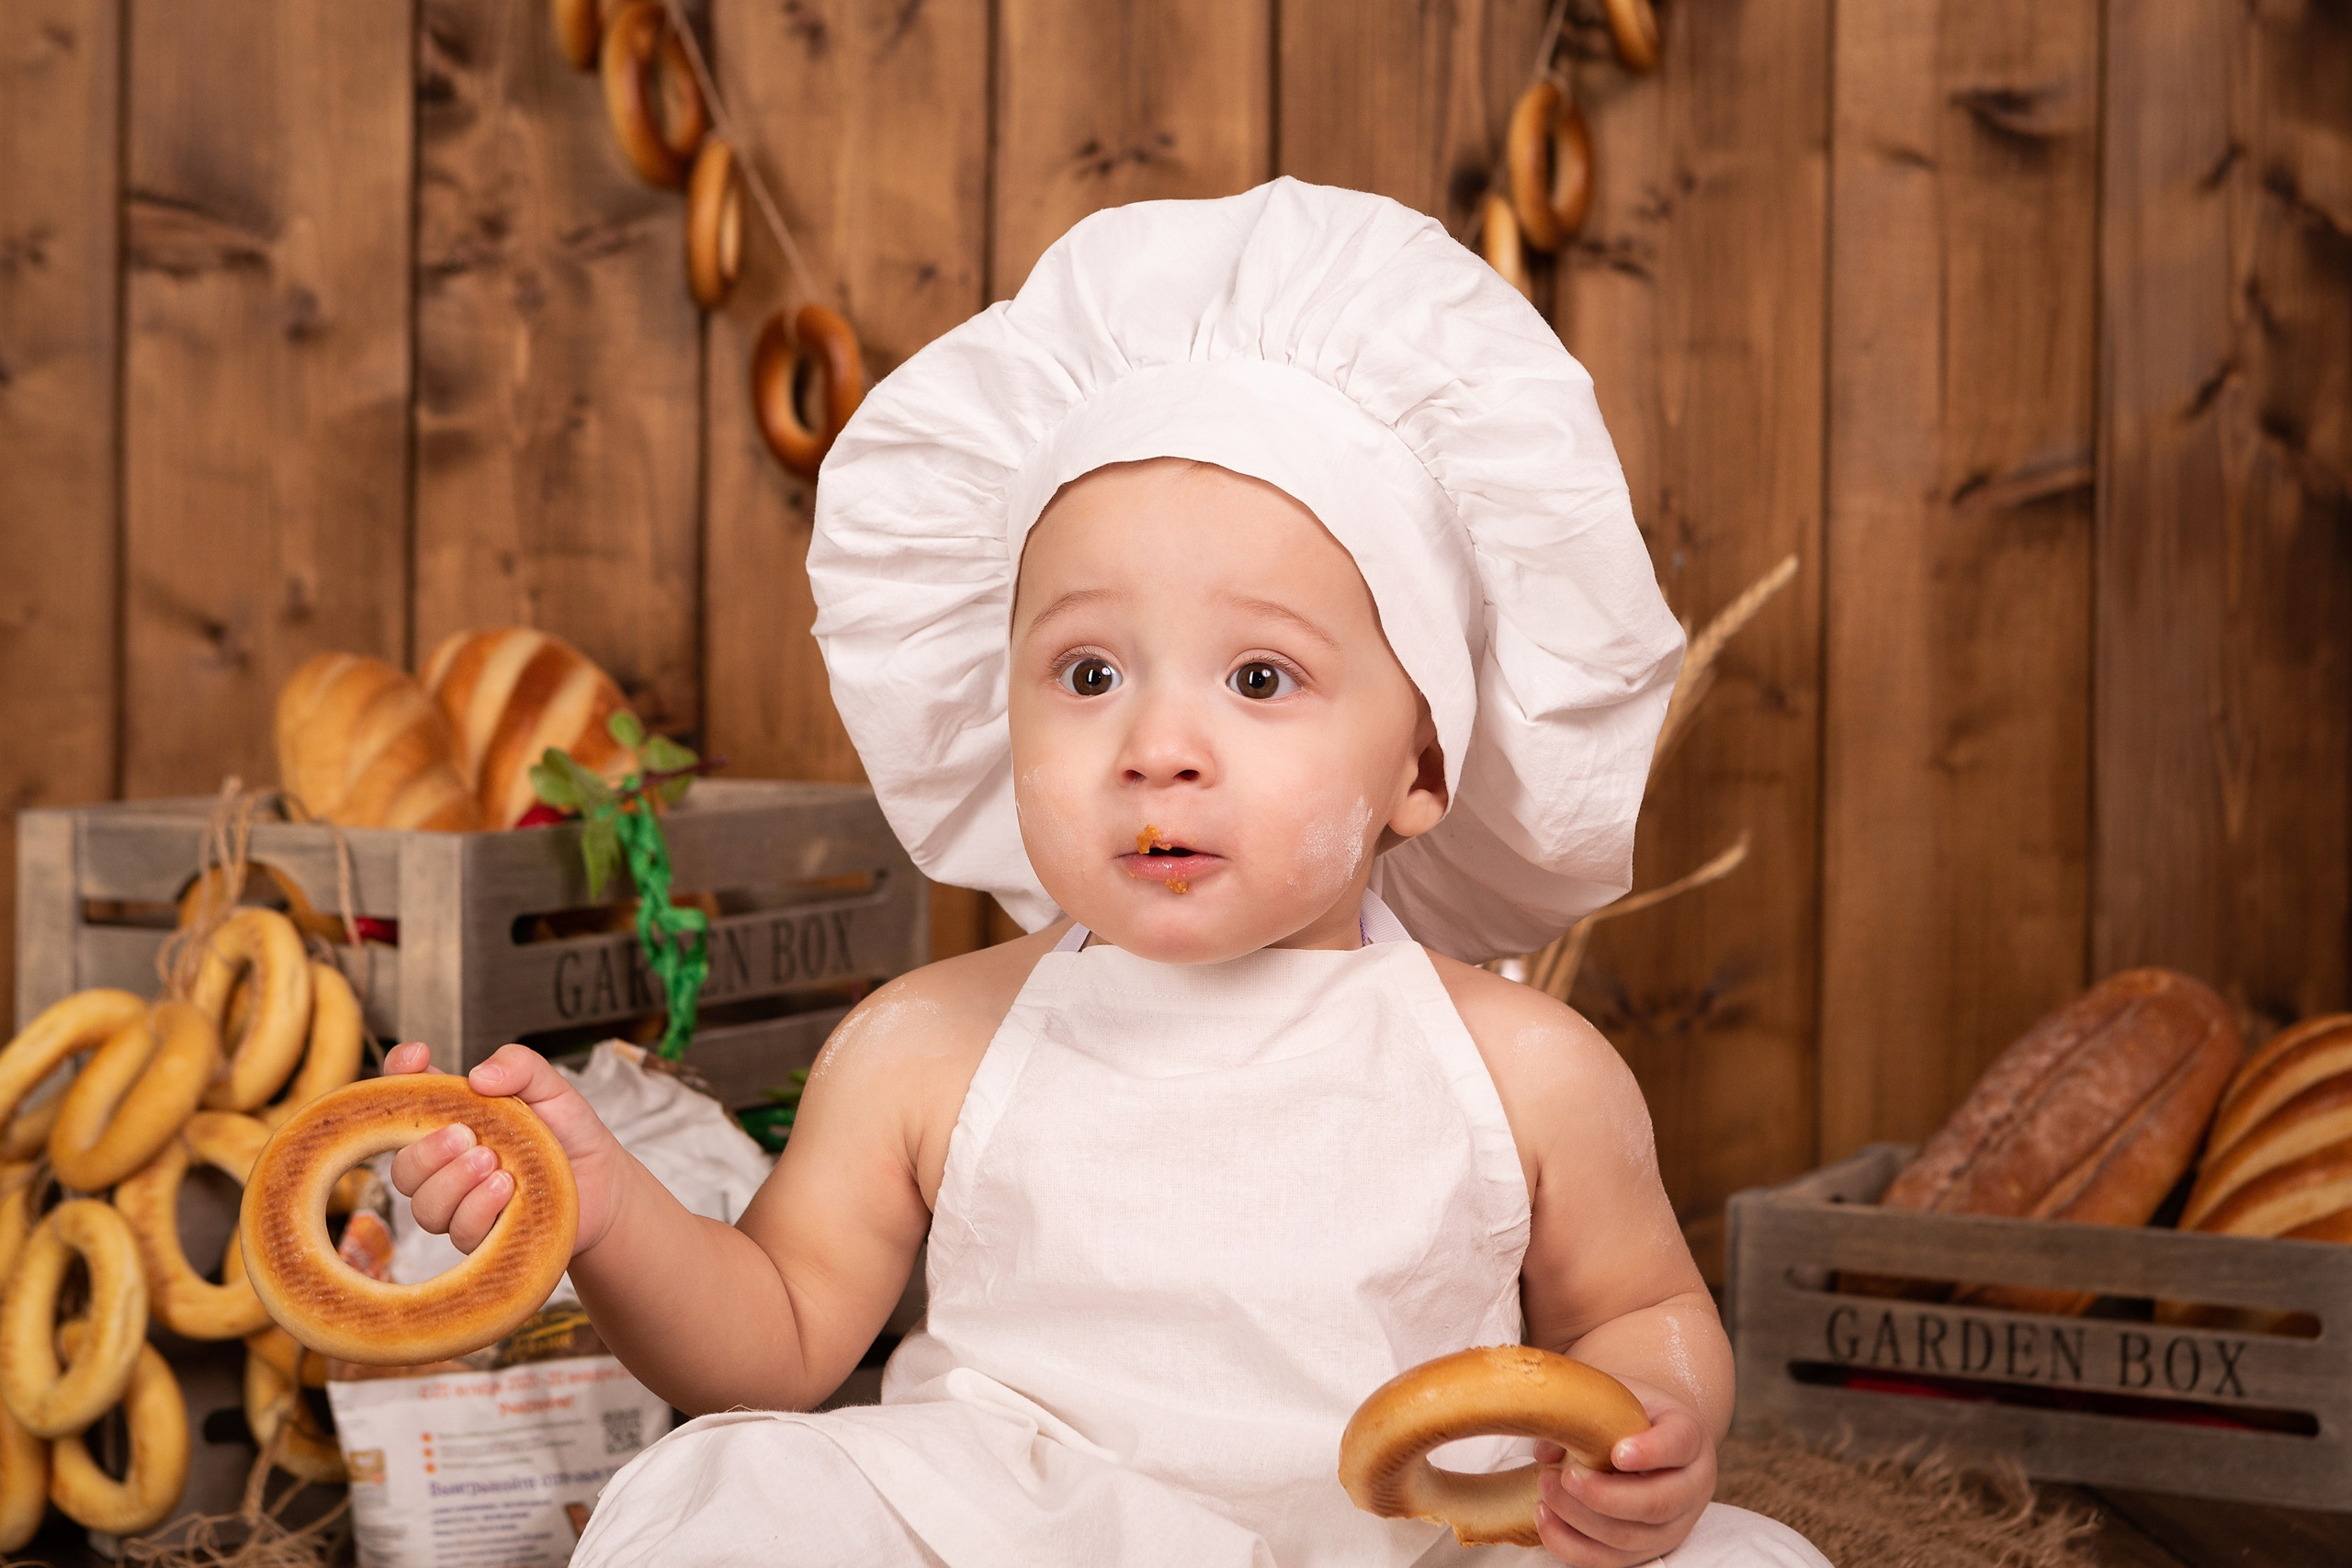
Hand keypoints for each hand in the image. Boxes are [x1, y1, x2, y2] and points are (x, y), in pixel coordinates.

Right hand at [384, 1042, 626, 1257]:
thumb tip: (480, 1075)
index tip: (418, 1056)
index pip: (406, 1096)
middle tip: (467, 1135)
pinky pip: (459, 1231)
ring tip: (495, 1163)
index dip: (399, 1074)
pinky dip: (479, 1208)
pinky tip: (508, 1189)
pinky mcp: (481, 1237)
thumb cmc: (568, 1132)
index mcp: (452, 1118)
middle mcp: (446, 1164)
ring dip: (454, 1182)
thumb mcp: (551, 1088)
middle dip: (428, 1151)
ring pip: (424, 1205)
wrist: (603, 1182)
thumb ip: (521, 1067)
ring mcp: (459, 1204)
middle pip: (403, 1168)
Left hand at [1534, 1377, 1714, 1566]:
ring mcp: (1671, 1526)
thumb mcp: (1618, 1401)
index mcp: (1690, 1439)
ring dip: (1581, 1519)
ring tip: (1546, 1490)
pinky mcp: (1646, 1550)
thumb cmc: (1633, 1417)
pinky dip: (1571, 1544)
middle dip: (1604, 1495)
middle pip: (1656, 1503)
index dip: (1651, 1452)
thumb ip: (1587, 1414)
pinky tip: (1544, 1516)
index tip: (1617, 1453)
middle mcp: (1690, 1488)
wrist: (1654, 1441)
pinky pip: (1609, 1561)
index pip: (1679, 1444)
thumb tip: (1545, 1451)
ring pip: (1630, 1538)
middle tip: (1566, 1476)